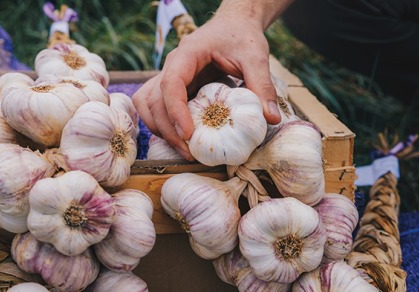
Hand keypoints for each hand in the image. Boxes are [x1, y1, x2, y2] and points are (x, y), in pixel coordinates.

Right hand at [133, 5, 281, 159]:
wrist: (234, 25)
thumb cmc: (242, 37)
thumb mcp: (255, 58)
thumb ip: (262, 86)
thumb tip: (271, 119)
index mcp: (188, 54)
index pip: (171, 83)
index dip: (175, 111)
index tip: (188, 134)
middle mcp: (172, 65)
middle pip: (155, 100)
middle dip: (168, 130)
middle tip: (190, 152)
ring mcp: (168, 75)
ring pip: (147, 105)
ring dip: (159, 128)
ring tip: (183, 149)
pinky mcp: (172, 86)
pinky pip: (152, 105)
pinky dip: (158, 123)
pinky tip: (176, 137)